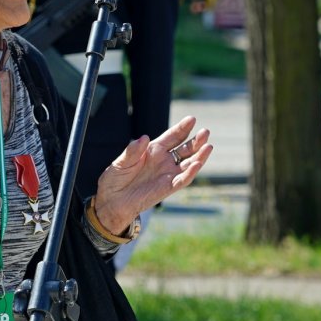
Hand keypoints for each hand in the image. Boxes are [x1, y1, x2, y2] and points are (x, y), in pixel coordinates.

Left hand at [92, 116, 212, 233]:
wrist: (112, 201)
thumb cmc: (115, 179)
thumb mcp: (121, 162)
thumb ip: (133, 151)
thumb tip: (145, 138)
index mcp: (153, 150)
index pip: (172, 137)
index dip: (182, 128)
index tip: (191, 119)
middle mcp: (163, 161)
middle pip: (185, 149)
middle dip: (196, 141)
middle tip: (205, 132)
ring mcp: (167, 174)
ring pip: (188, 164)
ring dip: (199, 156)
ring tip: (208, 146)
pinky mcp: (167, 188)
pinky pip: (182, 180)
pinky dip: (190, 172)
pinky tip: (196, 164)